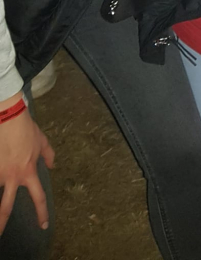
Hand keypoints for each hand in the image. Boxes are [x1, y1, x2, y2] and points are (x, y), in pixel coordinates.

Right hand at [0, 97, 54, 234]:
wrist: (8, 118)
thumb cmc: (26, 129)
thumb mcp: (42, 141)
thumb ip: (48, 155)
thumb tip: (52, 165)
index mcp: (28, 172)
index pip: (38, 197)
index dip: (41, 212)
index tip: (43, 225)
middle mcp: (12, 177)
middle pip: (5, 207)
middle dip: (0, 225)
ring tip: (0, 206)